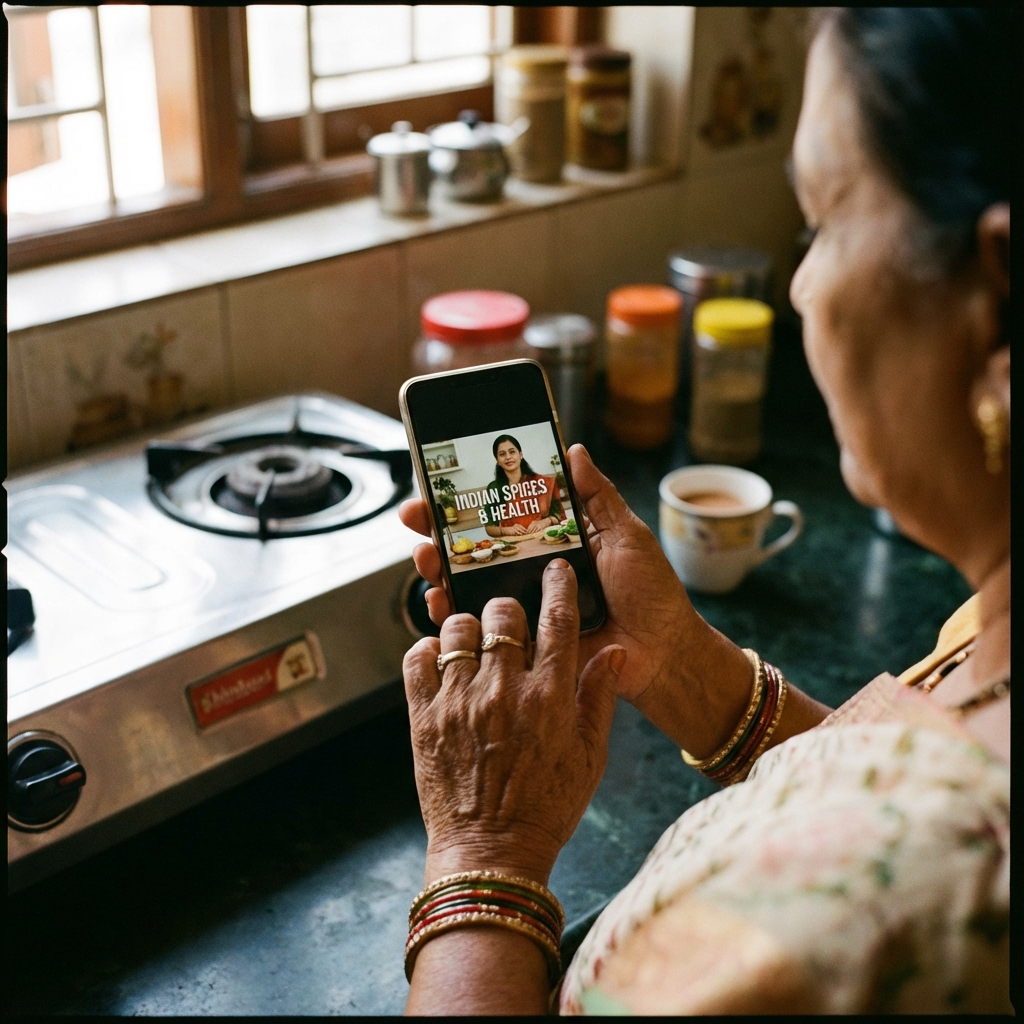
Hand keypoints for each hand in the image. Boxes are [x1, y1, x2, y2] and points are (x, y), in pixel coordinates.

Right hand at [401, 445, 695, 703]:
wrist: (663, 650)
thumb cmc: (651, 592)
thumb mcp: (626, 533)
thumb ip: (597, 495)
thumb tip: (573, 450)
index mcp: (553, 541)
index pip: (502, 514)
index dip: (468, 500)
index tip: (439, 483)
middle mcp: (531, 571)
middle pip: (472, 546)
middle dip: (437, 530)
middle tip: (417, 517)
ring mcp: (523, 605)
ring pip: (465, 585)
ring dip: (436, 568)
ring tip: (426, 556)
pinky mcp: (521, 641)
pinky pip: (478, 629)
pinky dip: (450, 615)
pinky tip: (437, 601)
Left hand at [402, 559, 624, 882]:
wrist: (491, 852)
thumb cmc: (547, 806)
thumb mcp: (590, 755)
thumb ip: (600, 697)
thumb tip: (616, 652)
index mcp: (549, 697)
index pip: (557, 620)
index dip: (558, 585)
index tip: (555, 569)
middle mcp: (503, 691)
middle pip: (502, 613)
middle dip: (508, 609)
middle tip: (509, 623)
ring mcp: (459, 702)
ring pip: (457, 628)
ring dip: (467, 627)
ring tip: (473, 644)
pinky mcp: (424, 717)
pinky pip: (416, 659)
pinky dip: (426, 651)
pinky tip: (440, 662)